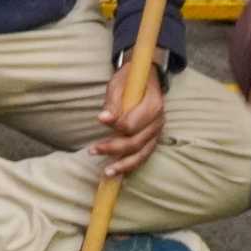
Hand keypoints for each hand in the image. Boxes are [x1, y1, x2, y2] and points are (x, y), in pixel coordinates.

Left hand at [92, 60, 166, 178]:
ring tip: (106, 173)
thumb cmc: (131, 79)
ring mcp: (157, 132)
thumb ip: (113, 102)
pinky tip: (118, 173)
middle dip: (114, 149)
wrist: (147, 77)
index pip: (133, 123)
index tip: (100, 121)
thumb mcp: (119, 82)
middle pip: (136, 142)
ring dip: (123, 165)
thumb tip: (104, 119)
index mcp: (153, 105)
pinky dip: (131, 165)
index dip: (116, 126)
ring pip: (141, 154)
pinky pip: (143, 156)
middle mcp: (158, 122)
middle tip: (92, 150)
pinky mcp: (152, 139)